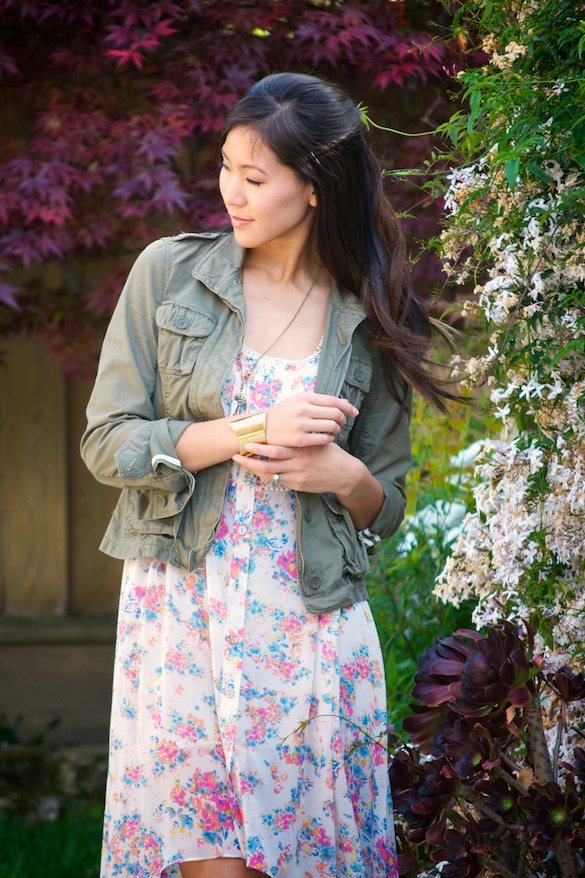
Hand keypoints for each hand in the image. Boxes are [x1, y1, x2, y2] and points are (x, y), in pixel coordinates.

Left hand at [234, 441, 355, 494]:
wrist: (344, 474)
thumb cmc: (330, 453)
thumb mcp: (317, 439)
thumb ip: (302, 435)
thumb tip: (287, 426)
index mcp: (302, 446)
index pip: (276, 446)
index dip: (260, 446)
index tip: (247, 440)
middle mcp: (298, 461)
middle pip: (269, 461)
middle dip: (251, 458)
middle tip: (236, 454)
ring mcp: (297, 475)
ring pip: (270, 473)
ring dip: (254, 469)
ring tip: (242, 463)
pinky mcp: (298, 485)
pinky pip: (279, 481)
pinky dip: (268, 476)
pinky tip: (259, 471)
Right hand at [264, 391, 357, 448]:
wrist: (262, 428)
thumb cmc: (282, 414)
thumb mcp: (298, 401)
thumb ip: (320, 401)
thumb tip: (344, 402)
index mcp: (304, 397)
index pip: (333, 400)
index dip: (347, 407)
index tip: (354, 412)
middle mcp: (303, 409)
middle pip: (335, 414)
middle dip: (343, 420)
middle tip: (342, 424)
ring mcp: (301, 425)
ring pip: (331, 426)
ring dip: (336, 430)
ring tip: (333, 431)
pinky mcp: (300, 440)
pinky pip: (324, 439)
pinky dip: (329, 439)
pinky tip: (327, 439)